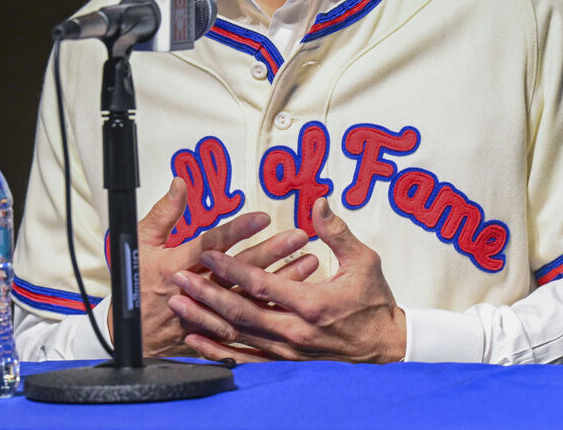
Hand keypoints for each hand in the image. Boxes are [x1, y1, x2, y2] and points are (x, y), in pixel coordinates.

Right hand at [123, 177, 317, 356]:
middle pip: (238, 270)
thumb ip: (164, 213)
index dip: (237, 231)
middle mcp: (194, 290)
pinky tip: (293, 297)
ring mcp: (205, 313)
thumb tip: (180, 184)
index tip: (262, 217)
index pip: (211, 244)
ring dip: (280, 281)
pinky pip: (248, 323)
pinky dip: (272, 310)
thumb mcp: (140, 243)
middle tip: (298, 237)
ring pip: (250, 297)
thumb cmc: (133, 284)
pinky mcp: (213, 331)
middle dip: (271, 252)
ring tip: (308, 264)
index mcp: (175, 266)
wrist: (126, 337)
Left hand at [168, 197, 406, 363]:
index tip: (209, 253)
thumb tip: (318, 202)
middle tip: (178, 277)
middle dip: (206, 293)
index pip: (261, 284)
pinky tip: (196, 341)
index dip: (232, 268)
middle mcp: (294, 331)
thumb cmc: (374, 300)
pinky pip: (244, 359)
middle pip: (240, 312)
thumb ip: (336, 231)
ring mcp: (288, 350)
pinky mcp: (286, 361)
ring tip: (178, 304)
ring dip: (205, 319)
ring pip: (237, 336)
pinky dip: (218, 351)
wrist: (384, 344)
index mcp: (311, 304)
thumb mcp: (364, 259)